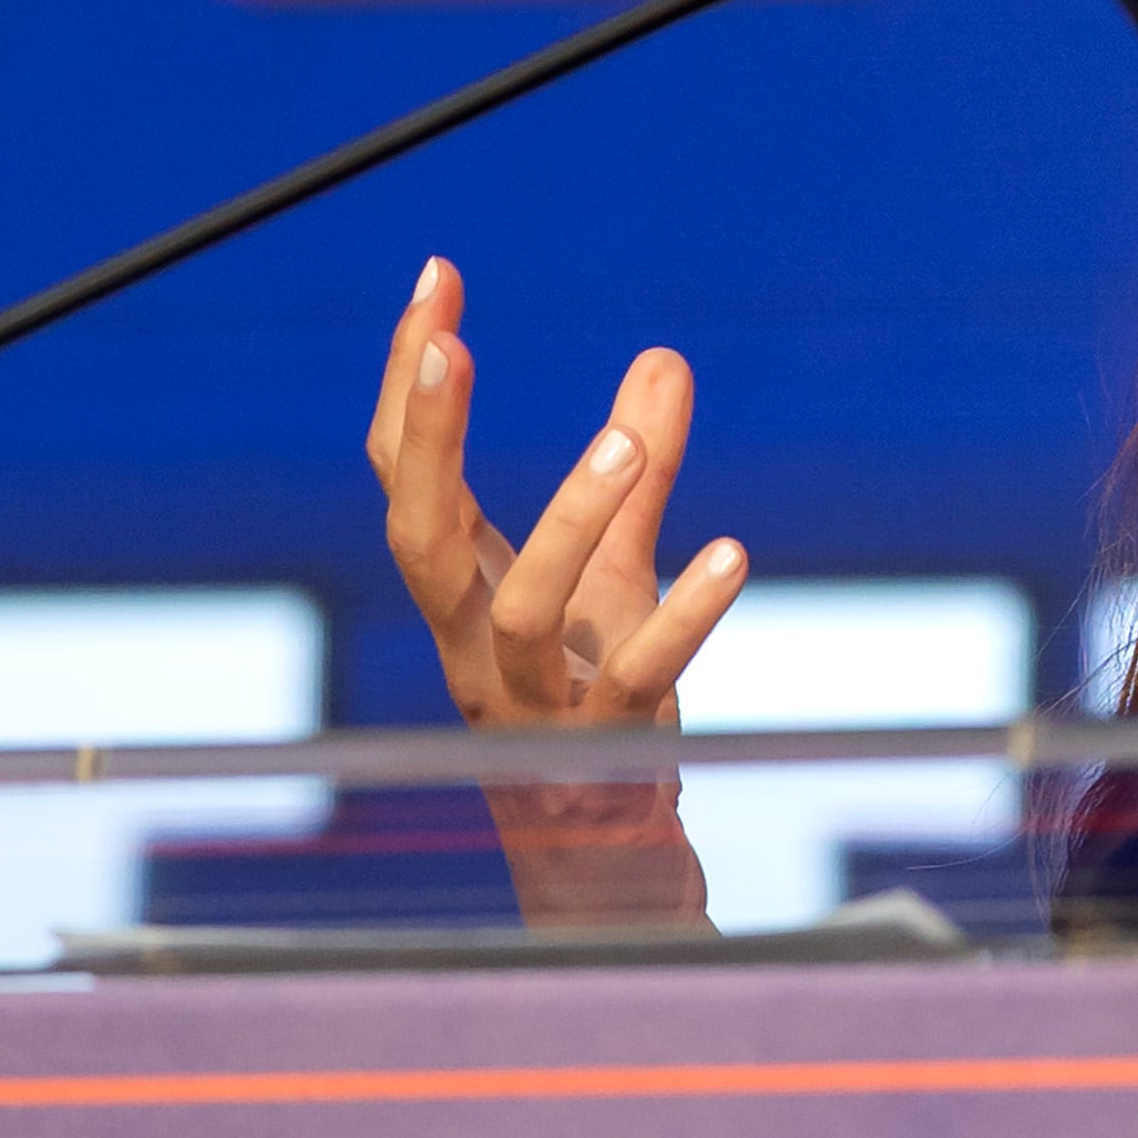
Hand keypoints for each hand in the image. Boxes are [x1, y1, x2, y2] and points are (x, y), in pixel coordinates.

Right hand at [364, 258, 750, 920]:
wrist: (611, 861)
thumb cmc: (596, 709)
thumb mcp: (615, 578)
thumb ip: (636, 476)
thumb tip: (664, 358)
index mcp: (461, 595)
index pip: (406, 476)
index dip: (408, 384)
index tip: (436, 277)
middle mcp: (473, 647)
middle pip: (417, 537)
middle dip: (425, 440)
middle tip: (450, 343)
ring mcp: (533, 707)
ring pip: (524, 612)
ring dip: (567, 523)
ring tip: (621, 443)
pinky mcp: (605, 754)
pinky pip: (638, 680)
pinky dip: (685, 617)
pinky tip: (732, 552)